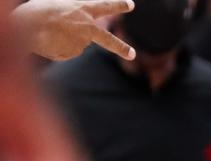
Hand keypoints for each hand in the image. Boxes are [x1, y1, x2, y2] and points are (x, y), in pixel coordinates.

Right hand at [12, 0, 134, 60]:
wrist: (27, 26)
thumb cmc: (38, 9)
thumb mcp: (56, 1)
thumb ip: (71, 8)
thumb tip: (77, 16)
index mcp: (84, 9)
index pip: (107, 5)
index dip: (119, 5)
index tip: (131, 5)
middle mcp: (88, 27)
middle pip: (109, 40)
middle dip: (122, 48)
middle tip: (132, 55)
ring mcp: (81, 42)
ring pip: (75, 42)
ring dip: (64, 38)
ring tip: (47, 30)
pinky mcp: (71, 53)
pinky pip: (64, 50)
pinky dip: (56, 46)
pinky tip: (46, 40)